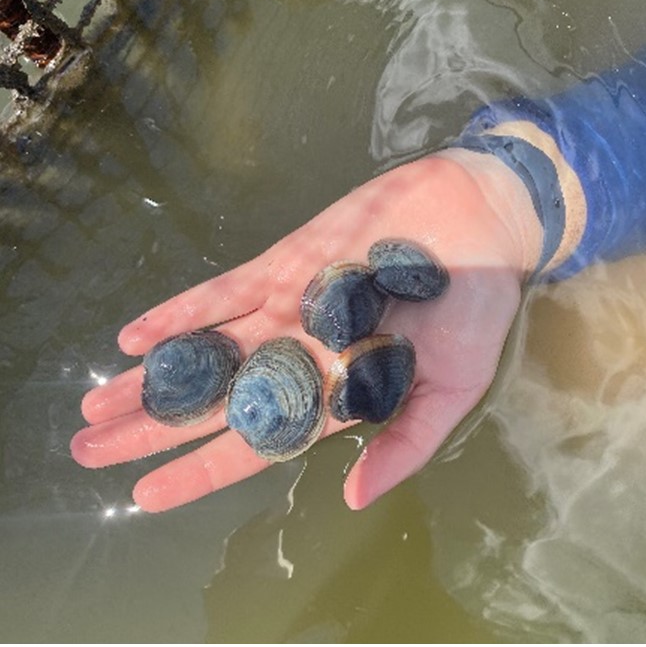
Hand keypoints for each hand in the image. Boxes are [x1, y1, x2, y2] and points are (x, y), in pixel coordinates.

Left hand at [73, 149, 544, 511]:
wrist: (484, 220)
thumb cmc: (477, 307)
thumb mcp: (457, 386)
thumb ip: (408, 442)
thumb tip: (353, 498)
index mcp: (341, 394)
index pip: (258, 442)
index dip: (202, 470)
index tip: (146, 495)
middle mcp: (301, 354)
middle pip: (213, 401)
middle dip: (151, 428)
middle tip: (87, 451)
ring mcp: (287, 307)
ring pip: (205, 351)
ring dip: (149, 379)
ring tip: (91, 407)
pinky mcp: (284, 263)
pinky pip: (220, 292)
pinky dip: (179, 314)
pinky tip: (135, 338)